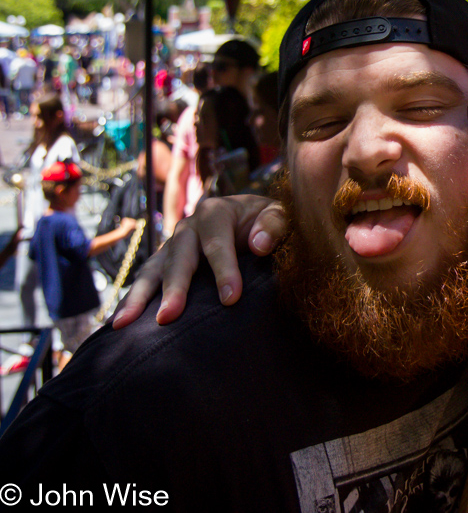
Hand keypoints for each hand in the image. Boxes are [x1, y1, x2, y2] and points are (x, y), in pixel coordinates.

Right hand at [112, 195, 287, 328]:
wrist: (253, 219)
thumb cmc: (268, 222)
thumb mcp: (279, 214)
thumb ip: (274, 224)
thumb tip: (259, 244)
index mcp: (216, 212)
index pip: (217, 242)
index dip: (224, 269)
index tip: (231, 299)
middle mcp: (188, 227)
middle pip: (178, 257)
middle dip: (174, 288)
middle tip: (169, 317)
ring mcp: (173, 246)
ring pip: (153, 270)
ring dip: (138, 297)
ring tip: (122, 325)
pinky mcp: (166, 262)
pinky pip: (146, 281)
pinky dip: (132, 300)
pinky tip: (119, 324)